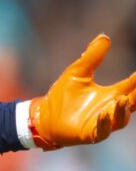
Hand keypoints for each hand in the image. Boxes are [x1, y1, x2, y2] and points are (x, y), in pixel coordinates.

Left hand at [29, 34, 135, 149]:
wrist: (43, 115)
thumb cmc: (62, 95)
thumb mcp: (78, 72)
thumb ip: (92, 56)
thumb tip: (104, 36)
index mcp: (109, 95)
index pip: (130, 87)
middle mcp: (109, 109)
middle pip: (132, 104)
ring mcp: (101, 123)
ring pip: (121, 120)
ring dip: (123, 111)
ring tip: (123, 99)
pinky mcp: (89, 134)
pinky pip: (102, 132)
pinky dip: (105, 124)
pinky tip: (103, 114)